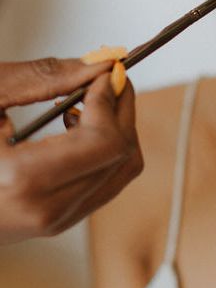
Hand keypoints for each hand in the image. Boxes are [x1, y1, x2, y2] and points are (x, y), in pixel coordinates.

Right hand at [0, 58, 142, 244]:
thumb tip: (97, 63)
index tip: (109, 72)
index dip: (114, 100)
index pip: (105, 141)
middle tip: (107, 78)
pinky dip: (105, 151)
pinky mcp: (56, 223)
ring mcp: (52, 224)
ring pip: (121, 172)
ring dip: (116, 129)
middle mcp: (42, 212)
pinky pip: (105, 184)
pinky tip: (74, 127)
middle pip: (122, 155)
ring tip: (84, 102)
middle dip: (122, 109)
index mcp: (20, 182)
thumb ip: (42, 78)